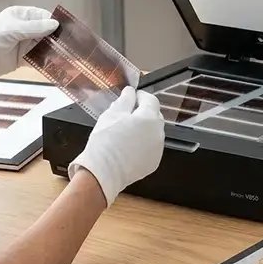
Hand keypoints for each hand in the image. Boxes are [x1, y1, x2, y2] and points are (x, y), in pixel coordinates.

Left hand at [0, 6, 58, 93]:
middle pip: (46, 32)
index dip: (54, 23)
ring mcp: (23, 44)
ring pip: (44, 46)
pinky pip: (38, 58)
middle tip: (69, 45)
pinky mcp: (22, 59)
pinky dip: (46, 61)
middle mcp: (24, 29)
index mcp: (20, 16)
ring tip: (65, 56)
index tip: (66, 30)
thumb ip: (34, 28)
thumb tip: (55, 24)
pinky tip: (55, 64)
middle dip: (56, 38)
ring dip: (53, 51)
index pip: (43, 17)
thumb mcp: (11, 30)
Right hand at [72, 87, 164, 205]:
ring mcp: (157, 149)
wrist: (104, 171)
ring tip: (125, 132)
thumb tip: (130, 92)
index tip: (131, 97)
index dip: (140, 96)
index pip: (151, 100)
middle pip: (154, 116)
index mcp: (150, 118)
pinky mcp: (153, 163)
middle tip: (125, 114)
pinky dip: (142, 144)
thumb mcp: (112, 114)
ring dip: (143, 129)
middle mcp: (158, 133)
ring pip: (152, 133)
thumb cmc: (107, 140)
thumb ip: (125, 100)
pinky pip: (150, 148)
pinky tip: (128, 146)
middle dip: (142, 112)